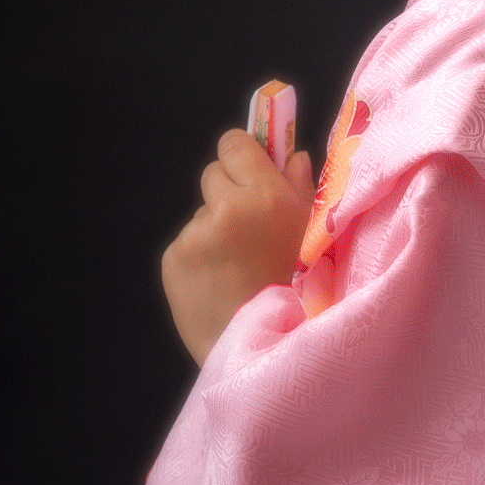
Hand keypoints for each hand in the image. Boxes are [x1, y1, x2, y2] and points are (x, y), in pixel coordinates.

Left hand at [162, 130, 315, 365]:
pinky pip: (186, 242)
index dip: (242, 155)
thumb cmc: (296, 284)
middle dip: (228, 191)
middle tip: (247, 223)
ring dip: (215, 227)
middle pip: (213, 173)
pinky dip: (199, 254)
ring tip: (234, 262)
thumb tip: (292, 156)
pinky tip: (217, 278)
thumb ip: (302, 186)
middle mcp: (224, 208)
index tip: (250, 171)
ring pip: (201, 212)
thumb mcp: (312, 232)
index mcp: (263, 195)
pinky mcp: (171, 259)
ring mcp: (193, 234)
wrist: (256, 343)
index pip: (233, 142)